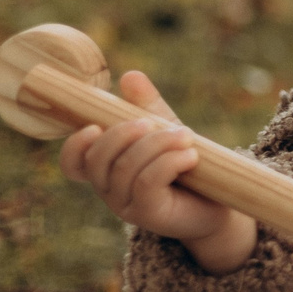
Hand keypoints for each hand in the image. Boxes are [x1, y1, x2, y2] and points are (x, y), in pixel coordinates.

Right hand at [56, 72, 256, 273]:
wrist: (219, 205)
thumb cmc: (187, 167)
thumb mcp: (165, 130)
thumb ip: (146, 107)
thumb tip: (130, 76)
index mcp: (106, 169)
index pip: (72, 163)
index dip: (74, 145)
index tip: (94, 127)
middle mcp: (109, 189)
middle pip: (97, 159)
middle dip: (123, 134)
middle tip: (152, 122)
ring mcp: (126, 205)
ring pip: (125, 168)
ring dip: (156, 144)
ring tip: (185, 136)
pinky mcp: (149, 214)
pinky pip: (147, 183)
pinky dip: (168, 162)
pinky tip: (190, 155)